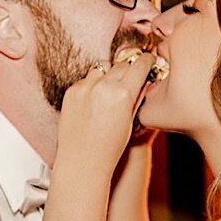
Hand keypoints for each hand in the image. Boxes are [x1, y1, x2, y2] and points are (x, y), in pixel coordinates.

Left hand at [58, 51, 155, 174]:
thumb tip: (142, 79)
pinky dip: (91, 86)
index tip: (149, 59)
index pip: (140, 65)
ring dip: (108, 75)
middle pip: (122, 64)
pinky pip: (86, 80)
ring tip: (109, 92)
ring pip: (102, 68)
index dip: (146, 61)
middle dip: (129, 68)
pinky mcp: (71, 91)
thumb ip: (137, 96)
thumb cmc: (109, 147)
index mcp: (123, 94)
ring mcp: (85, 88)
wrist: (82, 160)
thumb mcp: (131, 120)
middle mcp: (103, 87)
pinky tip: (94, 102)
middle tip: (131, 75)